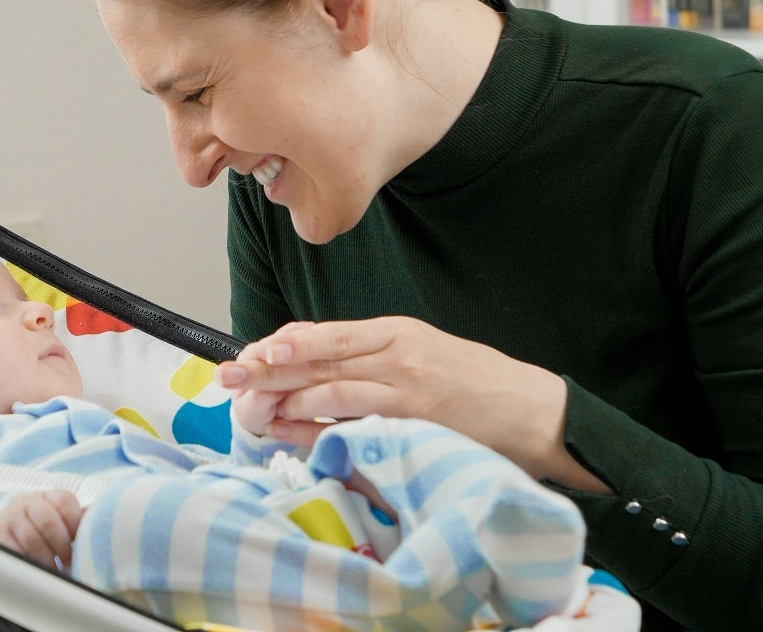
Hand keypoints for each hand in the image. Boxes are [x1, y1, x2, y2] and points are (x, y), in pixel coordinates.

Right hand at [0, 490, 82, 569]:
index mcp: (49, 496)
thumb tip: (104, 519)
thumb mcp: (62, 517)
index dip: (74, 524)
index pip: (64, 502)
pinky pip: (13, 550)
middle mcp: (29, 503)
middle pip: (48, 520)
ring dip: (46, 557)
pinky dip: (27, 561)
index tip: (77, 542)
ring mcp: (11, 518)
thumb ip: (80, 518)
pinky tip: (36, 568)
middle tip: (67, 560)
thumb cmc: (44, 525)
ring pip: (31, 537)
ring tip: (53, 568)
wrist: (8, 526)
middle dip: (61, 545)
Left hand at [217, 317, 607, 491]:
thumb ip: (370, 356)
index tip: (246, 353)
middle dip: (266, 368)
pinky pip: (353, 424)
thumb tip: (310, 363)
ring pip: (329, 387)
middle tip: (228, 377)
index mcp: (395, 331)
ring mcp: (405, 388)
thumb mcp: (421, 352)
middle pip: (316, 357)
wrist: (534, 411)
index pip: (323, 333)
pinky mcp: (415, 422)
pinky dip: (316, 428)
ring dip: (284, 399)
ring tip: (249, 408)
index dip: (279, 344)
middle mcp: (396, 353)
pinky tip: (289, 431)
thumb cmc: (476, 384)